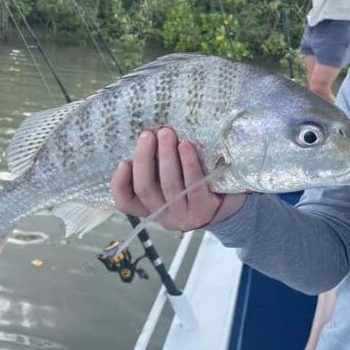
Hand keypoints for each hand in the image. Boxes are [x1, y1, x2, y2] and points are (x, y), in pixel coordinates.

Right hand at [110, 128, 246, 230]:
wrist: (229, 203)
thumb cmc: (195, 185)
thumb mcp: (171, 179)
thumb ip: (156, 167)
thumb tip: (146, 136)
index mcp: (150, 207)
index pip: (125, 202)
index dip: (119, 183)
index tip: (123, 161)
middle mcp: (164, 215)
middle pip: (145, 188)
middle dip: (144, 158)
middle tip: (148, 135)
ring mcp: (184, 215)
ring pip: (169, 185)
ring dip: (166, 156)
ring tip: (167, 134)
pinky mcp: (204, 209)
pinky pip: (193, 185)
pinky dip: (188, 163)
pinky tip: (186, 146)